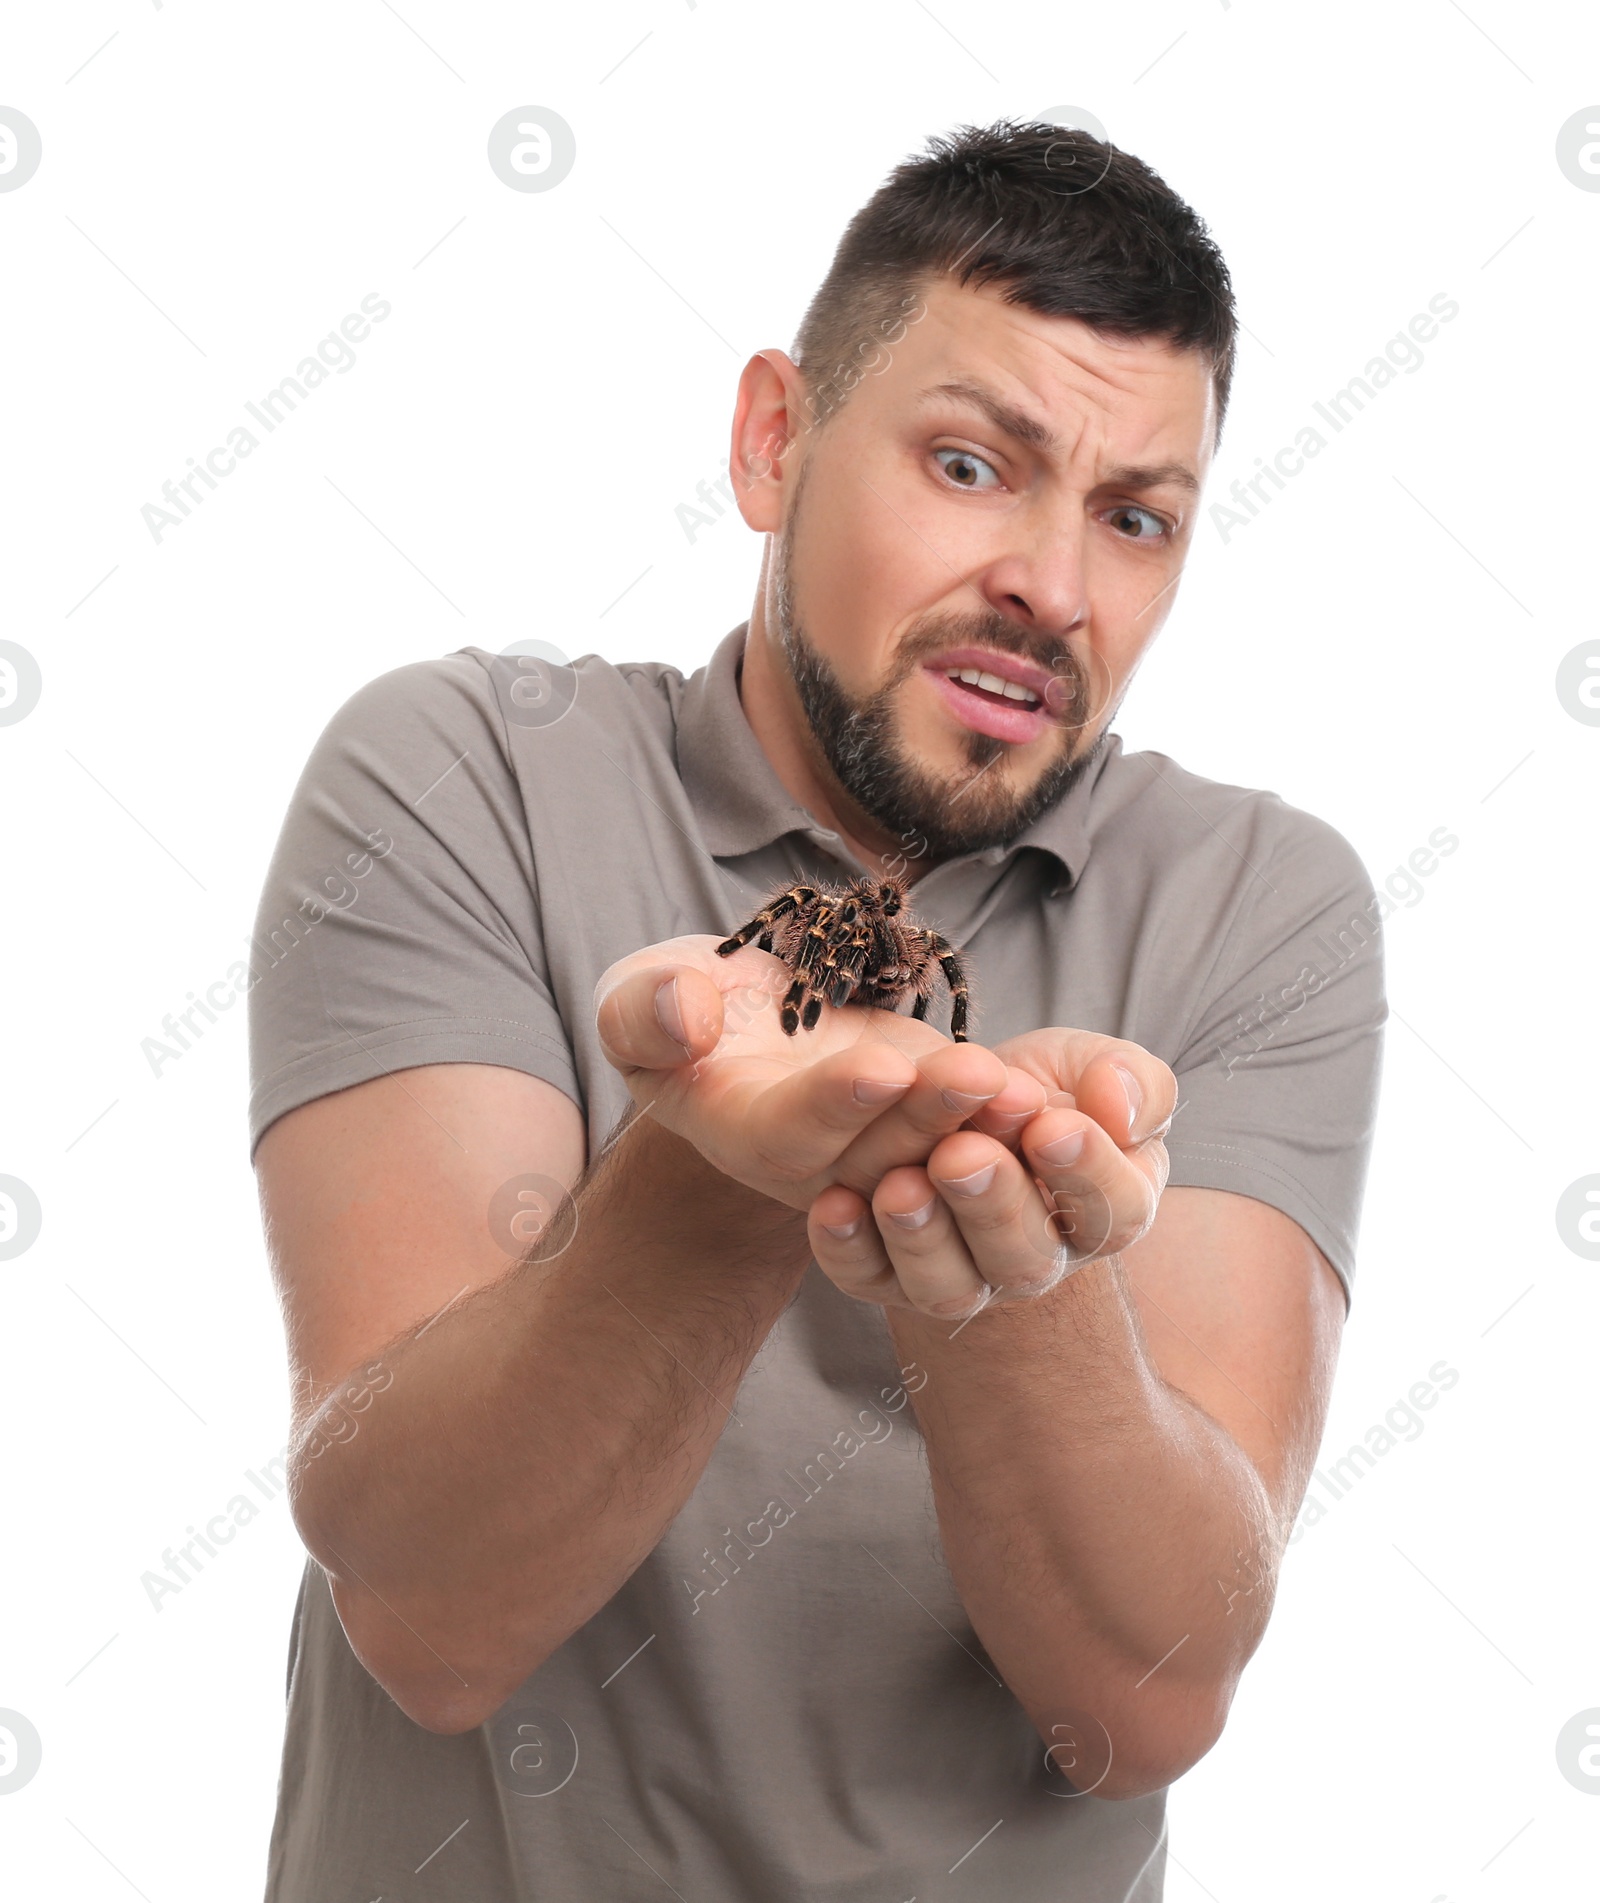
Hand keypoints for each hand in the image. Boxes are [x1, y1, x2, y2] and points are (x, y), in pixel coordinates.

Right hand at [594, 935, 1048, 1212]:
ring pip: (934, 1148)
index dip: (835, 1105)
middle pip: (878, 1152)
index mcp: (742, 1135)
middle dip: (931, 1116)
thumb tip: (683, 1013)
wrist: (724, 1013)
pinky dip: (1004, 1114)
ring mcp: (874, 1144)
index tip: (881, 1066)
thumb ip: (641, 1013)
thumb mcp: (633, 999)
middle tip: (981, 1077)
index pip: (790, 1134)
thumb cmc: (668, 1006)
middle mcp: (816, 1161)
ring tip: (1023, 1085)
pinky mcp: (920, 1116)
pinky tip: (1046, 1088)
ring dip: (982, 1121)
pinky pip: (966, 1129)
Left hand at [806, 1028, 1175, 1321]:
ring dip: (922, 1237)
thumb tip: (1118, 1108)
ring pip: (946, 1285)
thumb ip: (1131, 1082)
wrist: (950, 1099)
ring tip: (900, 1185)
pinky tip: (833, 1204)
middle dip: (993, 1204)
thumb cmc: (1035, 1087)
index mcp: (1102, 1213)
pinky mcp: (884, 1274)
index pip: (1113, 1213)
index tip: (1052, 1126)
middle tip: (963, 1154)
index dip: (1087, 1173)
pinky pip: (866, 1279)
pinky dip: (847, 1250)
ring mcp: (959, 1277)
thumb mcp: (1087, 1065)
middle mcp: (1032, 1261)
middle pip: (1024, 1257)